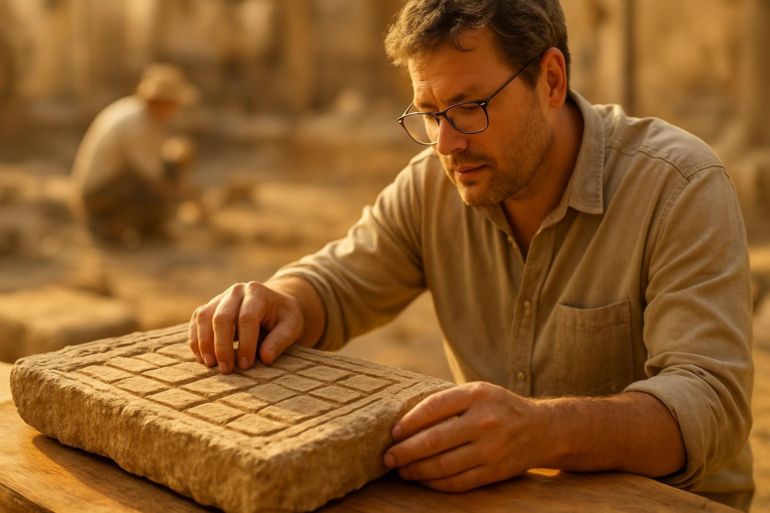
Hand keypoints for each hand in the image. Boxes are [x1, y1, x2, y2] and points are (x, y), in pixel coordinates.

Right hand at [188, 281, 304, 373]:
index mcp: (257, 292)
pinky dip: (196, 339)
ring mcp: (221, 297)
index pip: (247, 318)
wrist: (275, 305)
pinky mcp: (211, 306)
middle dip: (222, 346)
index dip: (246, 343)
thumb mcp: (292, 326)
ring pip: (204, 317)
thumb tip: (266, 358)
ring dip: (204, 343)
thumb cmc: (284, 317)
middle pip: (222, 317)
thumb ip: (280, 341)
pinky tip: (201, 357)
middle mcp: (236, 291)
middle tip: (226, 370)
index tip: (246, 365)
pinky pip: (197, 320)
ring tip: (210, 365)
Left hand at [383, 382, 550, 491]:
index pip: (433, 408)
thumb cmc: (500, 407)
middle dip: (405, 451)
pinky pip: (457, 482)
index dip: (409, 421)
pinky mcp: (493, 472)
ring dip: (416, 470)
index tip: (393, 432)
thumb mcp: (478, 392)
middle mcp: (484, 422)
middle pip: (433, 441)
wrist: (542, 429)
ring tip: (401, 470)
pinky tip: (422, 479)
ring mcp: (490, 449)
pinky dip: (434, 483)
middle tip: (388, 457)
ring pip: (442, 466)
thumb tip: (405, 419)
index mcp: (477, 396)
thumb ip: (448, 401)